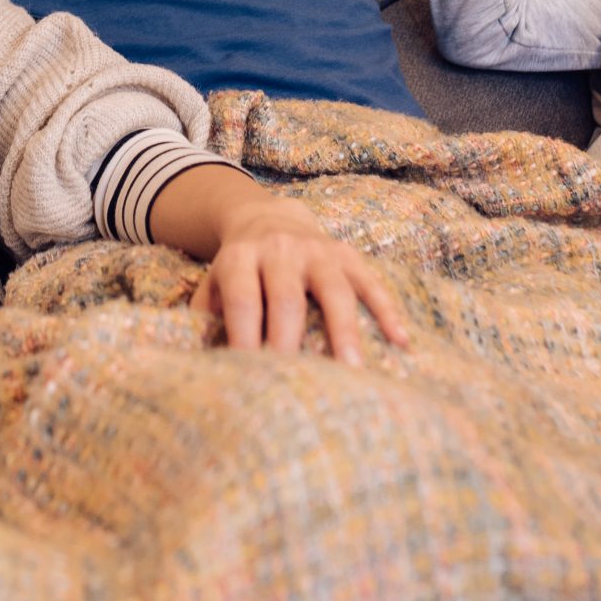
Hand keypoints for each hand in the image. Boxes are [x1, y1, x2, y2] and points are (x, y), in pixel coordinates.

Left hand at [193, 196, 410, 364]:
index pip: (243, 298)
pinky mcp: (347, 254)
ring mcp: (318, 250)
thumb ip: (205, 317)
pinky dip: (386, 310)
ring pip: (335, 290)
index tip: (249, 373)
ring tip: (352, 371)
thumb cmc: (238, 269)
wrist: (267, 217)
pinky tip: (400, 341)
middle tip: (296, 383)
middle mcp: (280, 249)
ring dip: (344, 331)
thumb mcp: (213, 283)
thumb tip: (199, 365)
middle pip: (287, 297)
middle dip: (290, 340)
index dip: (246, 334)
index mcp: (241, 258)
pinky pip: (371, 282)